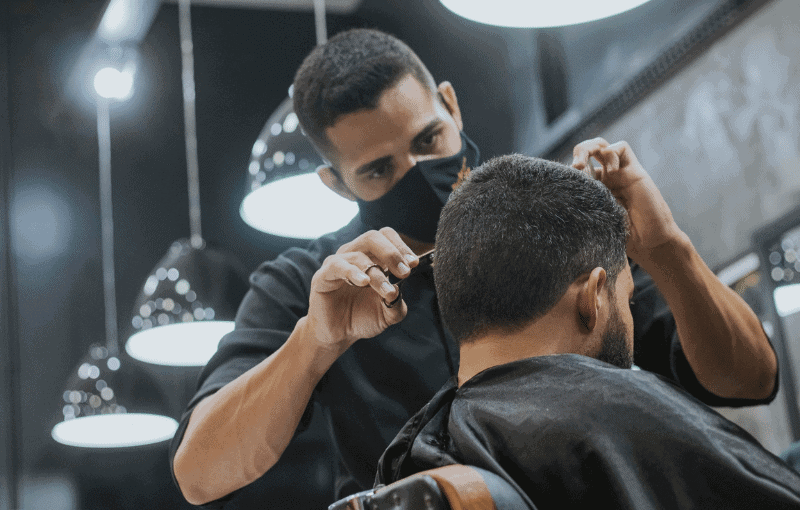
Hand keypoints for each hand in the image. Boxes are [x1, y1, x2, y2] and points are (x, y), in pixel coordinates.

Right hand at [306, 227, 418, 352]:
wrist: (339, 335)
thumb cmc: (363, 318)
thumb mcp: (387, 314)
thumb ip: (397, 304)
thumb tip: (398, 290)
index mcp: (372, 257)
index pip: (386, 236)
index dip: (401, 246)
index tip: (414, 264)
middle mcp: (354, 254)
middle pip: (373, 237)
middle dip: (392, 253)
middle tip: (404, 272)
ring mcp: (338, 263)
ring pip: (359, 255)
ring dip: (377, 273)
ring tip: (387, 291)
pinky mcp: (322, 276)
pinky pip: (337, 266)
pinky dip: (353, 272)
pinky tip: (364, 283)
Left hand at [571, 138, 684, 265]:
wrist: (649, 244)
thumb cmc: (621, 239)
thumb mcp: (592, 223)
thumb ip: (578, 210)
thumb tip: (554, 204)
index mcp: (591, 190)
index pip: (575, 168)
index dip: (567, 170)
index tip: (562, 183)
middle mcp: (604, 179)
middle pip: (586, 151)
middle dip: (578, 153)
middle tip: (576, 168)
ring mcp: (619, 174)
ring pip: (601, 145)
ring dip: (589, 148)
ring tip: (584, 164)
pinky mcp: (635, 171)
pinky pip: (622, 148)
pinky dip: (612, 153)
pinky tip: (611, 171)